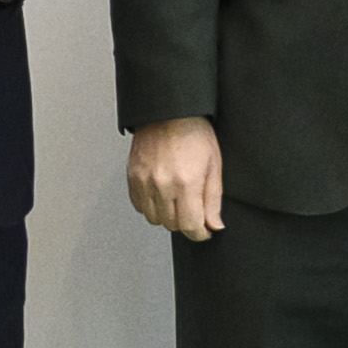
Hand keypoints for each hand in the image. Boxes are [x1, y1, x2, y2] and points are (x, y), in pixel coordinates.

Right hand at [126, 118, 225, 241]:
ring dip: (167, 216)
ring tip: (177, 200)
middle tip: (193, 211)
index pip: (190, 225)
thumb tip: (214, 225)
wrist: (169, 113)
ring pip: (154, 219)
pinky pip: (139, 206)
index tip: (204, 232)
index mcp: (186, 183)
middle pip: (172, 224)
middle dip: (186, 223)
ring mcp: (144, 182)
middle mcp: (162, 185)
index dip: (200, 233)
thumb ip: (213, 199)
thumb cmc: (195, 134)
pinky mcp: (132, 178)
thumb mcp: (214, 166)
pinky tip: (162, 195)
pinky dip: (151, 206)